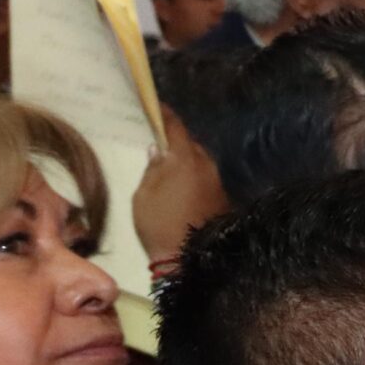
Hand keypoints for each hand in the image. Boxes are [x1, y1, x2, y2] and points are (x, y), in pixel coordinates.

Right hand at [130, 110, 228, 272]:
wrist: (191, 258)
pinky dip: (192, 174)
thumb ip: (152, 168)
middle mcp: (206, 165)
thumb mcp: (143, 195)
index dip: (164, 115)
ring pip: (199, 160)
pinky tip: (180, 182)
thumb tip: (158, 150)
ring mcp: (217, 181)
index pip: (175, 127)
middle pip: (190, 143)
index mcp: (185, 159)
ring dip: (185, 158)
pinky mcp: (222, 197)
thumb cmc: (160, 224)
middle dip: (174, 139)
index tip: (154, 106)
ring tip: (166, 161)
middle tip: (156, 138)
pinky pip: (204, 176)